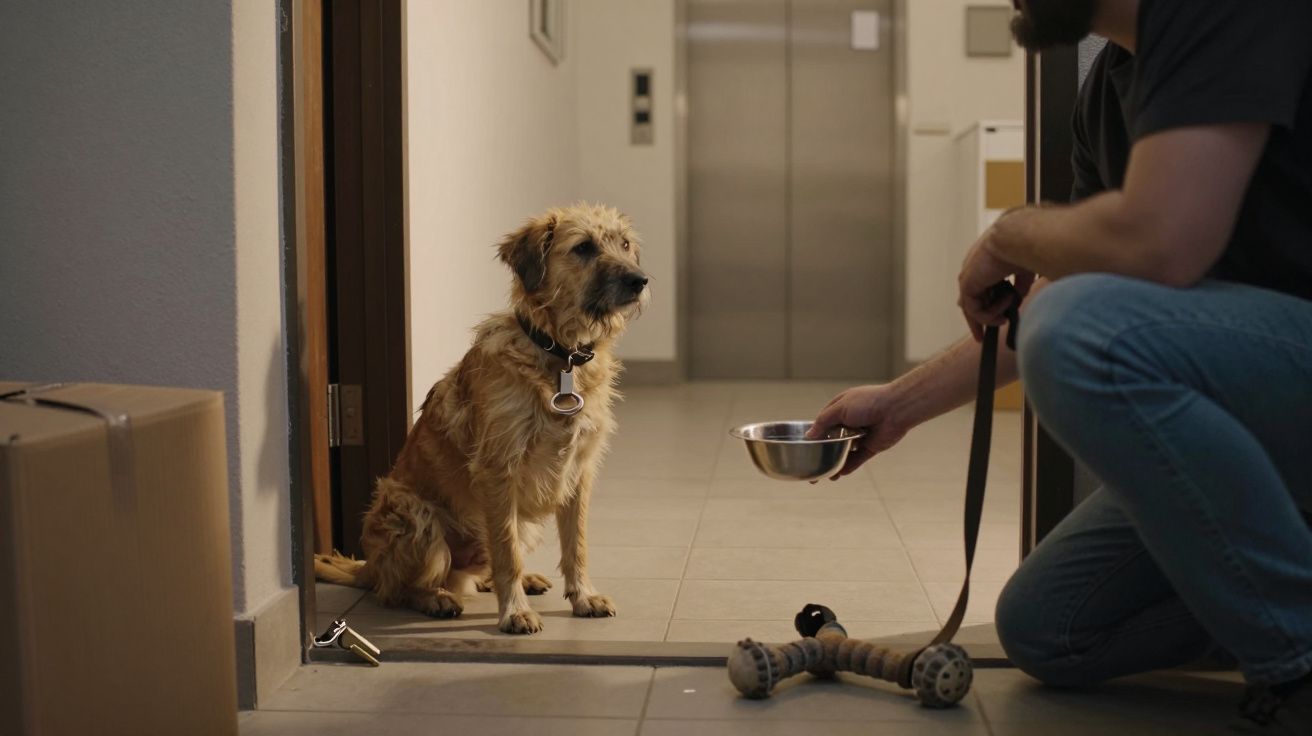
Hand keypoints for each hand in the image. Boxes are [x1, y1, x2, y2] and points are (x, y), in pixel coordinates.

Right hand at [805, 384, 910, 480]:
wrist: (896, 409)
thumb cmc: (868, 402)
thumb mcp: (839, 408)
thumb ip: (823, 422)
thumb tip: (809, 435)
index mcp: (840, 410)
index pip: (823, 425)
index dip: (814, 437)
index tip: (805, 448)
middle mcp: (849, 423)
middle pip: (832, 441)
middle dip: (822, 454)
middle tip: (813, 468)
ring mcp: (860, 436)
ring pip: (844, 452)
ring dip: (835, 464)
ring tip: (826, 476)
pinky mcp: (871, 447)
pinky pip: (858, 459)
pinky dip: (849, 466)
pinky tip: (840, 474)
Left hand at [958, 225, 1033, 341]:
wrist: (1017, 239)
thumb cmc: (1023, 248)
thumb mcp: (1022, 271)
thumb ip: (1019, 284)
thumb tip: (1018, 297)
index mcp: (985, 265)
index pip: (979, 289)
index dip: (984, 305)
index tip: (994, 318)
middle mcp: (973, 271)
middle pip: (970, 302)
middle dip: (976, 320)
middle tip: (982, 337)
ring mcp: (968, 278)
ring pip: (972, 308)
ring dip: (989, 317)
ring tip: (1004, 317)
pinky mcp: (967, 284)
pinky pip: (974, 310)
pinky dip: (988, 315)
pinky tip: (1002, 312)